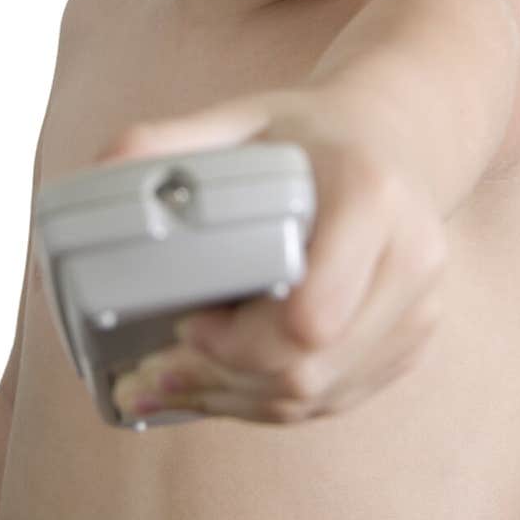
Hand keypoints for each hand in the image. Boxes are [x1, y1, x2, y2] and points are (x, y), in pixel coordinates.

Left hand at [98, 85, 447, 424]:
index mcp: (370, 193)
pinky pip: (336, 397)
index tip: (189, 318)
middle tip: (151, 372)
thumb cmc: (310, 132)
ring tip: (165, 388)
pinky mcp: (410, 341)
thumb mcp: (242, 118)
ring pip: (319, 394)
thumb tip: (102, 174)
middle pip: (308, 366)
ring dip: (236, 400)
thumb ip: (171, 141)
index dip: (239, 338)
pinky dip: (270, 402)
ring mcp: (417, 308)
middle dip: (220, 379)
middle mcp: (410, 256)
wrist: (393, 140)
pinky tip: (218, 387)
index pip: (311, 311)